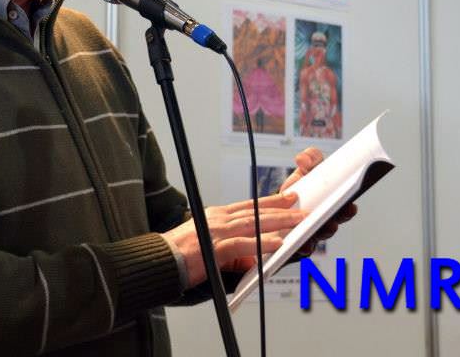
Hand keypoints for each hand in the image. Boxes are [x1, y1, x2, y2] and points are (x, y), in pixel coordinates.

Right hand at [161, 193, 305, 287]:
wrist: (157, 261)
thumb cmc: (178, 254)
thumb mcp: (206, 243)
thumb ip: (228, 246)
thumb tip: (249, 256)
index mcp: (215, 216)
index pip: (248, 206)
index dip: (270, 201)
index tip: (287, 198)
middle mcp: (218, 219)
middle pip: (256, 211)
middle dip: (282, 209)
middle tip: (302, 207)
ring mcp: (216, 232)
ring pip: (255, 223)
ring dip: (279, 222)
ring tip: (298, 222)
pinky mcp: (214, 248)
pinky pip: (244, 244)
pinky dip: (262, 243)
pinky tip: (277, 244)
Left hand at [278, 147, 357, 255]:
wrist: (280, 202)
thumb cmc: (300, 186)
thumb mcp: (306, 168)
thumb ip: (310, 158)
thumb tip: (303, 159)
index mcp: (333, 202)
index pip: (346, 208)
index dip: (349, 208)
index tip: (350, 204)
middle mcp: (327, 218)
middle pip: (336, 221)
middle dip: (338, 218)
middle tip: (337, 213)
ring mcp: (314, 230)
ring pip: (322, 234)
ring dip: (324, 231)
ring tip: (322, 225)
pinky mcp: (301, 240)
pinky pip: (305, 247)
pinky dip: (305, 245)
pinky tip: (302, 242)